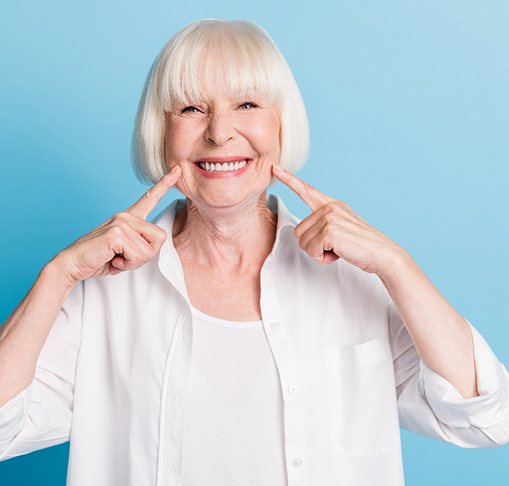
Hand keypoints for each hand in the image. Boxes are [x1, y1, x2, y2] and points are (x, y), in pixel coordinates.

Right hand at [55, 165, 181, 283]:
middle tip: (124, 258)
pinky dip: (127, 263)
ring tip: (116, 258)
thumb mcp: (126, 251)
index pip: (150, 197)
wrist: (73, 264)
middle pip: (160, 238)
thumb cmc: (100, 258)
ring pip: (149, 249)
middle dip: (146, 255)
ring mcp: (121, 222)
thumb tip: (155, 243)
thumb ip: (141, 244)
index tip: (178, 170)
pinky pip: (138, 254)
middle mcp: (126, 216)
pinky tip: (112, 259)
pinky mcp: (117, 233)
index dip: (165, 184)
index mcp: (129, 217)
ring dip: (134, 261)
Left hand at [272, 164, 404, 274]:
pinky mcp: (329, 231)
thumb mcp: (342, 227)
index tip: (275, 168)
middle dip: (313, 245)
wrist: (383, 254)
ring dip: (318, 252)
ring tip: (338, 249)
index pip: (307, 190)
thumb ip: (324, 223)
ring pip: (303, 242)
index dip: (289, 180)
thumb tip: (303, 233)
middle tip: (335, 246)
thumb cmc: (362, 246)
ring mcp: (329, 218)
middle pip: (298, 231)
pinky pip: (311, 250)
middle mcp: (329, 207)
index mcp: (332, 204)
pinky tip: (338, 253)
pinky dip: (322, 258)